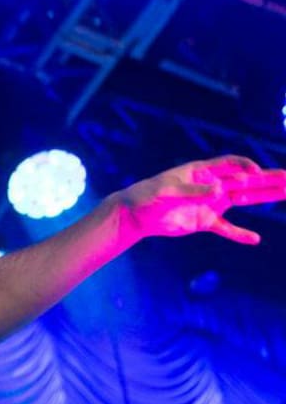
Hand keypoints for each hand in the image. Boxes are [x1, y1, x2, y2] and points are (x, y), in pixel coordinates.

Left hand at [112, 155, 285, 245]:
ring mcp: (211, 203)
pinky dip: (239, 234)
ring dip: (264, 197)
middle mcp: (212, 185)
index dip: (246, 167)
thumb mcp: (168, 191)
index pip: (231, 164)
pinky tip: (254, 239)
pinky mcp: (205, 221)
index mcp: (202, 171)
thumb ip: (193, 191)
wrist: (135, 215)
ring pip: (244, 199)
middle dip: (269, 179)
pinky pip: (226, 228)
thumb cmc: (148, 196)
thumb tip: (220, 190)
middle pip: (246, 180)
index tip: (256, 174)